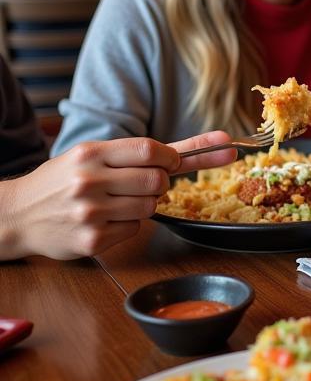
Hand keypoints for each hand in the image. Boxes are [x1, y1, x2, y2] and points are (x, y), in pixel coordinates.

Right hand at [0, 131, 235, 260]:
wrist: (17, 214)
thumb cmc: (64, 180)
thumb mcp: (94, 156)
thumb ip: (150, 151)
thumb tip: (220, 140)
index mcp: (91, 154)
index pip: (151, 150)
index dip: (171, 158)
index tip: (171, 163)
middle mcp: (89, 181)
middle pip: (158, 181)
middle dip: (161, 182)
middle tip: (144, 184)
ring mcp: (90, 213)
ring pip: (151, 206)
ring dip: (145, 204)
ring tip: (117, 201)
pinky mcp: (92, 241)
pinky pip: (135, 229)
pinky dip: (129, 224)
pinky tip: (105, 220)